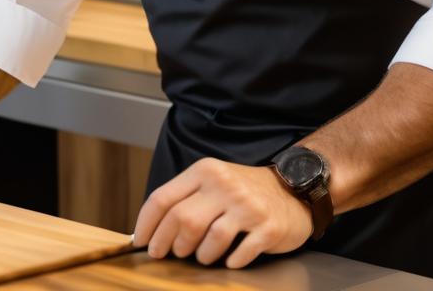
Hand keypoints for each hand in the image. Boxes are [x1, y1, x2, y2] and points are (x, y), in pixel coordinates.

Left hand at [133, 157, 312, 267]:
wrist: (292, 190)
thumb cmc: (243, 191)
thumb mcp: (212, 182)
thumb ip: (185, 198)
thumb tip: (152, 228)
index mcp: (204, 171)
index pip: (163, 198)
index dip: (147, 224)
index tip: (141, 242)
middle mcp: (223, 185)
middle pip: (182, 220)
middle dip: (169, 243)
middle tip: (168, 254)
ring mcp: (246, 206)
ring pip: (208, 239)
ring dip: (200, 255)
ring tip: (201, 256)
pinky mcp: (266, 227)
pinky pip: (239, 254)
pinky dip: (230, 262)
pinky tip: (229, 260)